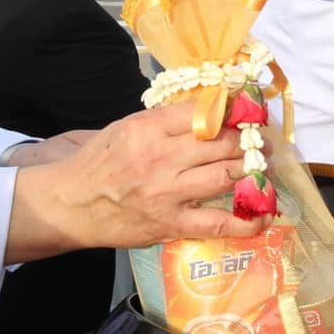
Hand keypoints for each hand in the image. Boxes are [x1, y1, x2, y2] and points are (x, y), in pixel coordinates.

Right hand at [5, 103, 255, 262]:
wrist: (69, 204)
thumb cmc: (97, 163)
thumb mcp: (125, 128)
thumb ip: (164, 121)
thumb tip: (207, 112)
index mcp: (149, 129)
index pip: (204, 112)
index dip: (233, 110)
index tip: (247, 111)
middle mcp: (162, 158)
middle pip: (222, 143)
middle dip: (249, 140)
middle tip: (261, 141)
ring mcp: (168, 193)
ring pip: (226, 176)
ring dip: (252, 171)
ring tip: (262, 167)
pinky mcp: (171, 224)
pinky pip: (217, 223)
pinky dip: (245, 222)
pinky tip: (263, 215)